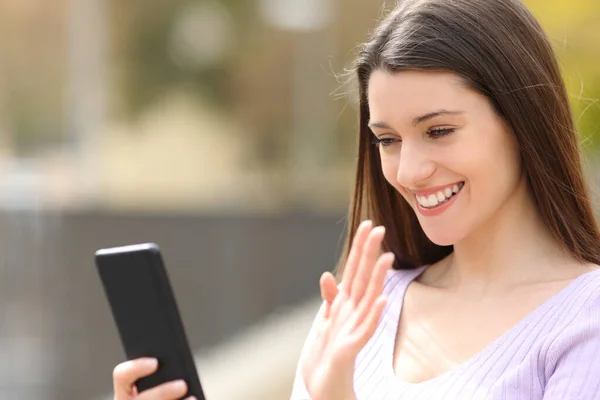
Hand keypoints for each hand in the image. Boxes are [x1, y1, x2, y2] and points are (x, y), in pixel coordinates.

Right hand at [112, 358, 195, 399]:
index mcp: (123, 392)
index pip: (122, 375)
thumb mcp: (154, 382)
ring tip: (193, 398)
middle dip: (162, 392)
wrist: (155, 399)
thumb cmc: (158, 392)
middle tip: (182, 384)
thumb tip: (178, 363)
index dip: (136, 368)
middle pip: (142, 399)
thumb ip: (161, 373)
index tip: (155, 362)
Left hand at [301, 220, 393, 399]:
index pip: (354, 270)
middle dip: (369, 254)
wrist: (324, 387)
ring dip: (377, 279)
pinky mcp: (352, 346)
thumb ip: (329, 298)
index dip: (360, 248)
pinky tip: (381, 300)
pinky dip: (374, 314)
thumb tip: (326, 275)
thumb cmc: (327, 354)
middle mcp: (353, 312)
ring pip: (368, 298)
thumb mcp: (325, 321)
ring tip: (387, 257)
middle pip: (363, 278)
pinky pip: (365, 328)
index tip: (367, 224)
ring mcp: (355, 328)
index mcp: (345, 304)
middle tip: (379, 229)